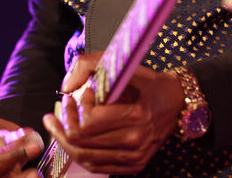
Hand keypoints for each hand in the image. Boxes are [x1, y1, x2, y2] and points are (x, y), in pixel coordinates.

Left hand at [43, 53, 183, 174]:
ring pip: (84, 157)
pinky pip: (95, 166)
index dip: (77, 107)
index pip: (89, 122)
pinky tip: (71, 138)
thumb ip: (88, 65)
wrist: (174, 101)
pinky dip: (79, 152)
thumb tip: (66, 86)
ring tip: (57, 123)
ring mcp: (134, 157)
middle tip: (63, 106)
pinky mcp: (132, 165)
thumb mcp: (121, 64)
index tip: (81, 92)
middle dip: (64, 122)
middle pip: (82, 142)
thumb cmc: (146, 82)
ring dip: (65, 139)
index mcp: (136, 114)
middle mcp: (135, 140)